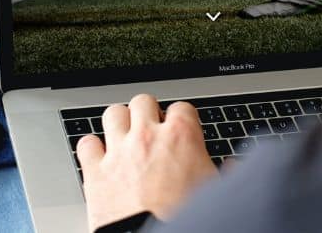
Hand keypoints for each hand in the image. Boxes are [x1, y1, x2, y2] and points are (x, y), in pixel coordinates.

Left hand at [76, 94, 217, 231]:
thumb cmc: (185, 219)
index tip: (180, 128)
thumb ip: (227, 174)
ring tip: (124, 135)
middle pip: (143, 101)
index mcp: (182, 137)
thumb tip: (234, 168)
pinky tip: (99, 156)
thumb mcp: (216, 192)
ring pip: (113, 113)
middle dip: (147, 112)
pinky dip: (91, 148)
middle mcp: (148, 137)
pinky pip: (86, 144)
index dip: (181, 118)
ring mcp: (119, 152)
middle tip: (150, 128)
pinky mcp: (95, 172)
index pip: (182, 107)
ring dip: (119, 122)